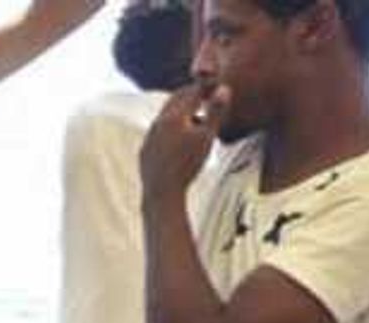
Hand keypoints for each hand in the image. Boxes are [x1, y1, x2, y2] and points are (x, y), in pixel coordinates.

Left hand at [140, 79, 224, 198]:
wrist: (162, 193)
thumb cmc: (188, 165)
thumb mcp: (207, 137)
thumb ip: (216, 112)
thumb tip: (223, 88)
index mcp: (173, 116)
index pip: (191, 92)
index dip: (205, 87)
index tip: (215, 84)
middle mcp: (157, 123)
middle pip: (175, 100)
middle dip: (190, 94)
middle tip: (204, 92)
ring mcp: (149, 137)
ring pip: (166, 116)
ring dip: (180, 110)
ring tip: (195, 113)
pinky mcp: (145, 150)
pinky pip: (159, 132)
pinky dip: (171, 127)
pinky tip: (179, 135)